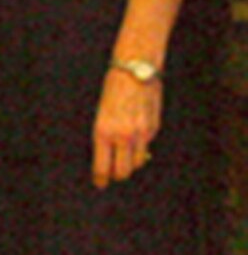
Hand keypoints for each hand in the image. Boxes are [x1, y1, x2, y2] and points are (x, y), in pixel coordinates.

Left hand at [93, 63, 163, 188]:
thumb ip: (106, 135)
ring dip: (130, 164)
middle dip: (117, 176)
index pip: (102, 166)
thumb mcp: (101, 113)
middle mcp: (123, 136)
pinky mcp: (154, 128)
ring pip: (137, 163)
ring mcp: (141, 134)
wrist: (135, 70)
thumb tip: (111, 155)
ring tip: (124, 161)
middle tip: (112, 176)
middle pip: (122, 172)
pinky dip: (141, 147)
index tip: (99, 184)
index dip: (101, 179)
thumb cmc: (112, 88)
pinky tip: (136, 139)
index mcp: (103, 132)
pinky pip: (147, 145)